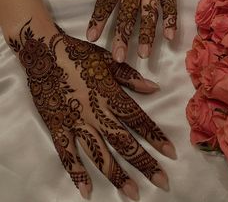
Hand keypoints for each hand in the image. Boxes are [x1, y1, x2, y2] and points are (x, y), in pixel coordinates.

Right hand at [9, 19, 175, 199]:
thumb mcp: (107, 60)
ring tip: (132, 193)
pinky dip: (76, 173)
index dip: (155, 136)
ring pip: (99, 153)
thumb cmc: (78, 54)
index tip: (171, 154)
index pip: (138, 119)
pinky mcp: (57, 126)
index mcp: (109, 94)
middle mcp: (95, 112)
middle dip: (144, 162)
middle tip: (162, 182)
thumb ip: (130, 77)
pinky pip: (66, 153)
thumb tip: (155, 87)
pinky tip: (86, 191)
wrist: (45, 51)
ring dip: (116, 174)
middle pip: (123, 141)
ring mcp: (75, 121)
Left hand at [69, 0, 176, 61]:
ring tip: (144, 54)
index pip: (104, 1)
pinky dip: (171, 20)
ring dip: (147, 33)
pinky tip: (170, 37)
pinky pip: (170, 4)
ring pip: (149, 12)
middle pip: (127, 12)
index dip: (98, 19)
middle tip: (118, 56)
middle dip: (123, 35)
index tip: (91, 38)